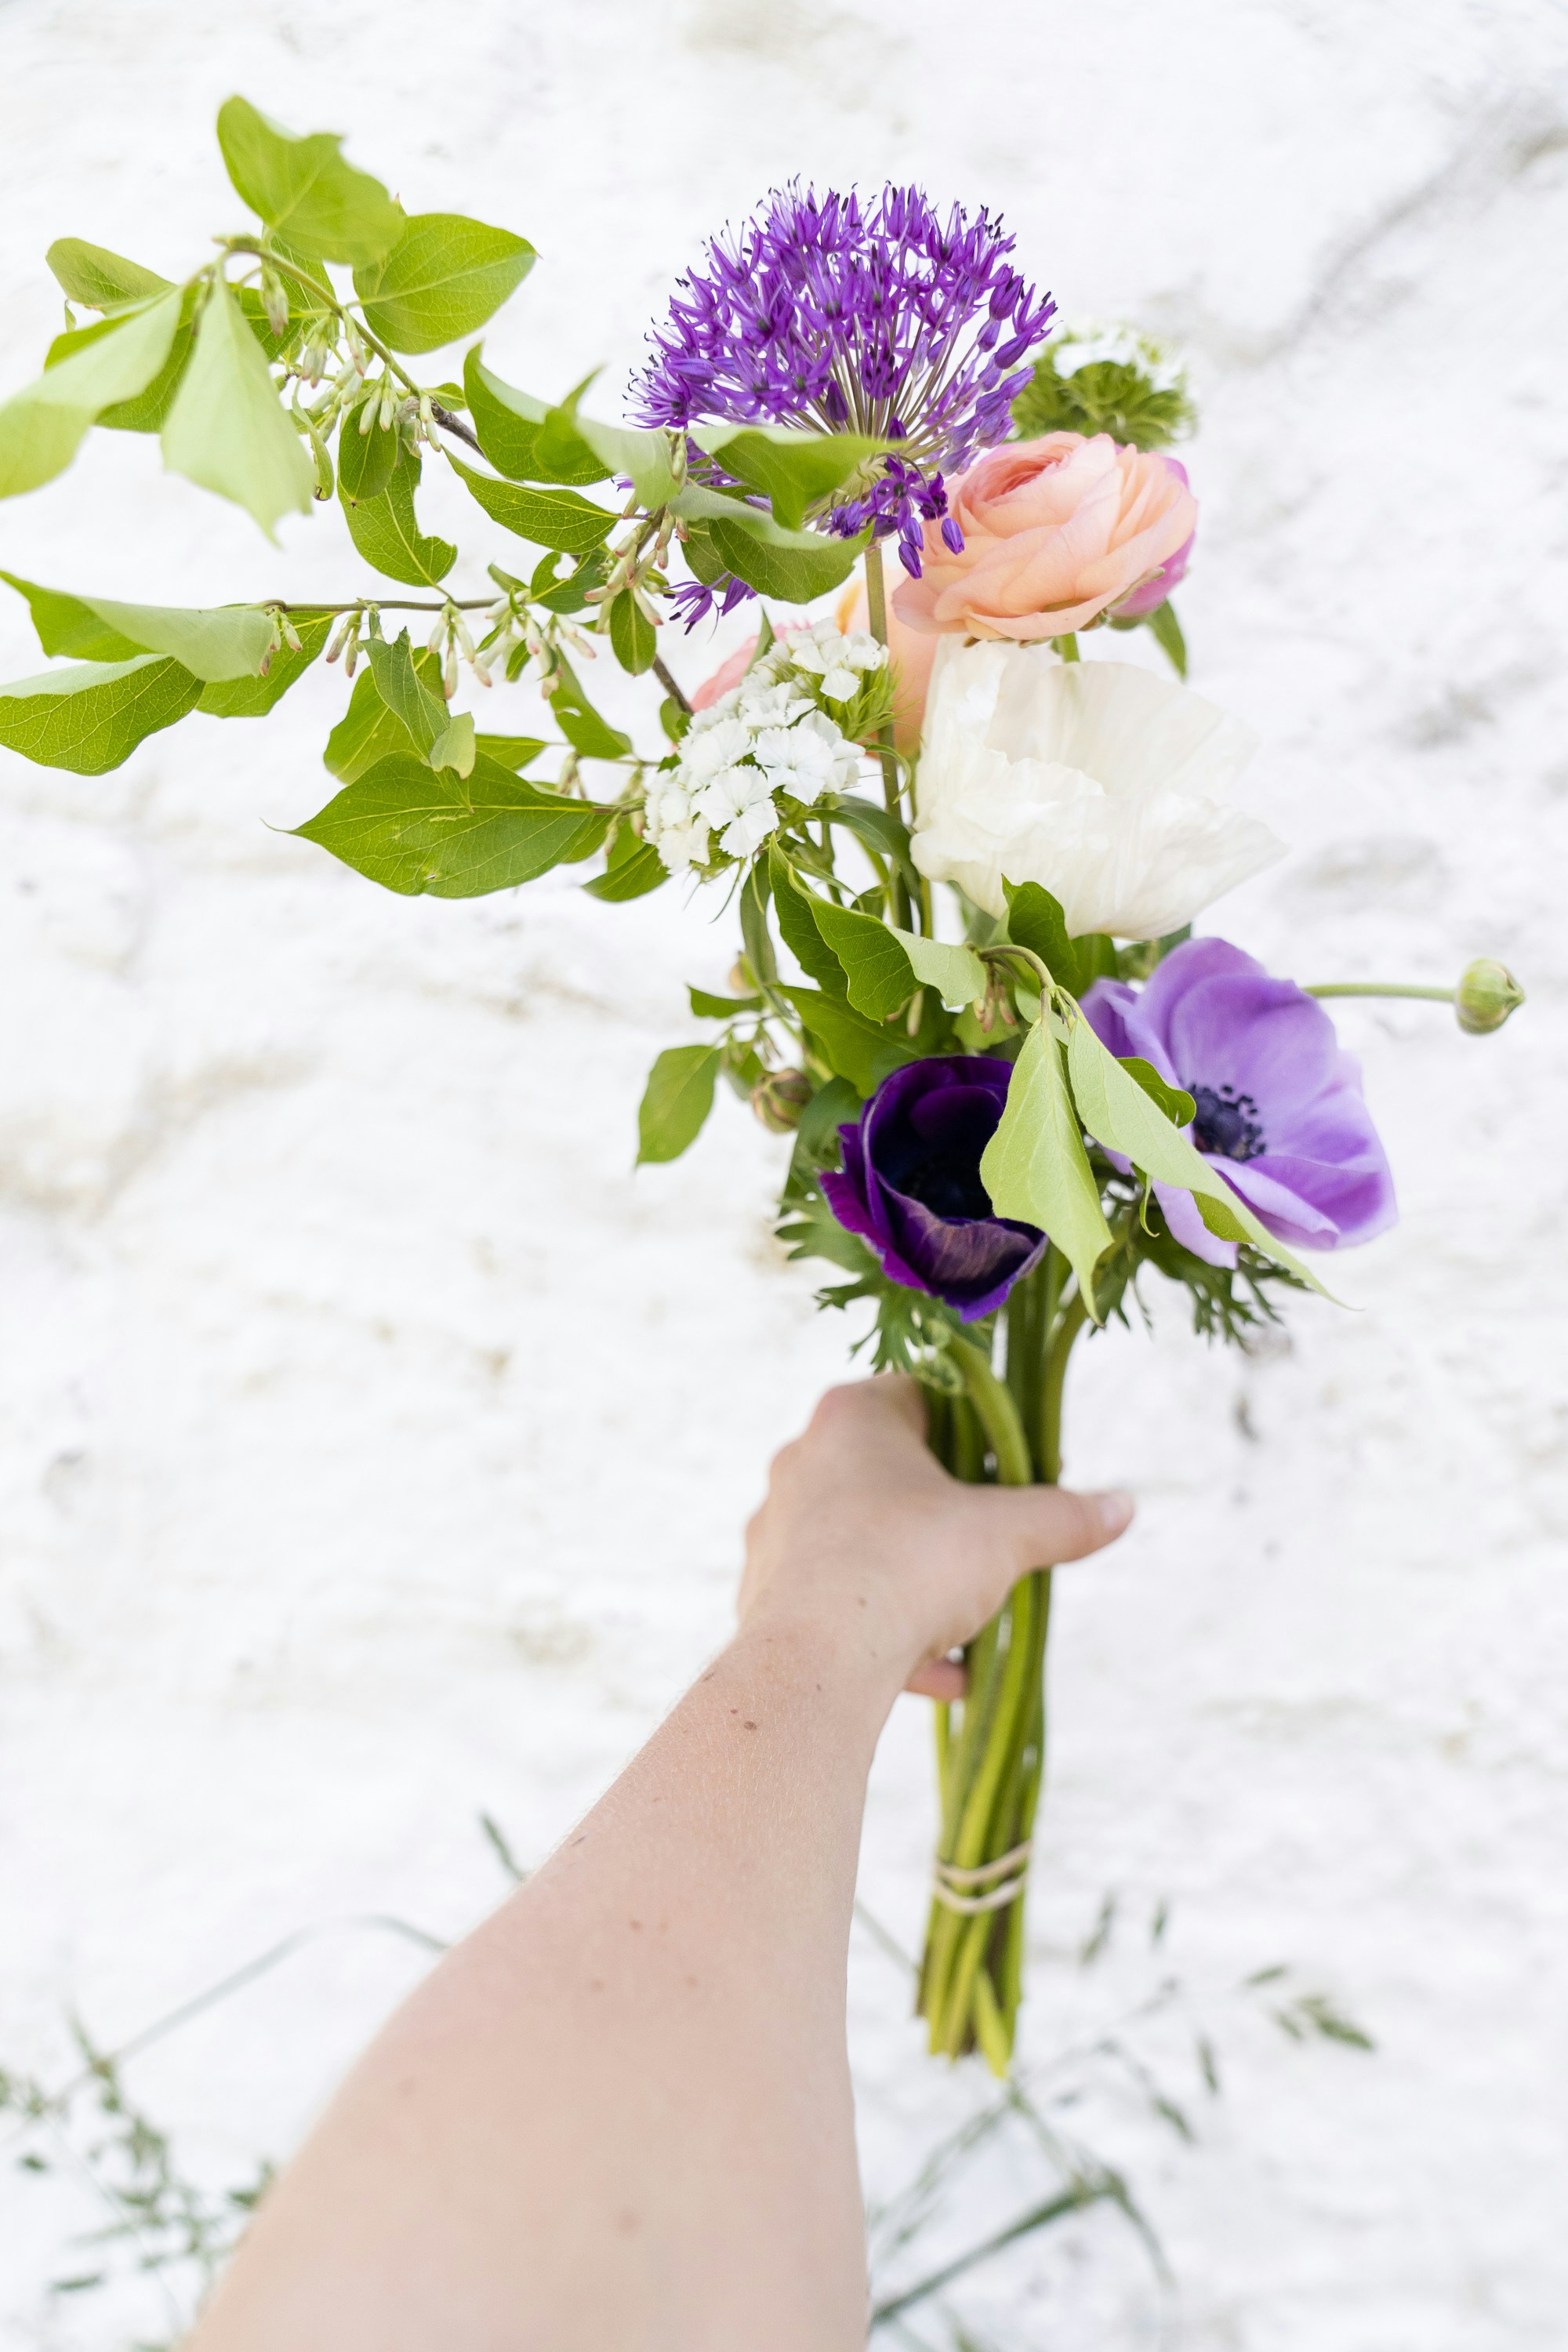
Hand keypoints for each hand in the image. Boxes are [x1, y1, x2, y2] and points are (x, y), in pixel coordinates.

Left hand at [738, 1376, 1133, 1702]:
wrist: (816, 1661)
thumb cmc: (910, 1566)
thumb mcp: (1006, 1536)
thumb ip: (1064, 1516)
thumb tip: (1122, 1506)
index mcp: (852, 1417)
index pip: (923, 1395)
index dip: (978, 1431)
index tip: (1016, 1469)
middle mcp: (802, 1461)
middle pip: (895, 1475)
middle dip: (952, 1516)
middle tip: (998, 1545)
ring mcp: (776, 1528)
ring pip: (867, 1546)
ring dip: (921, 1583)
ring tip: (972, 1625)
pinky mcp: (763, 1593)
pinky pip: (839, 1606)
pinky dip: (888, 1634)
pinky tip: (940, 1675)